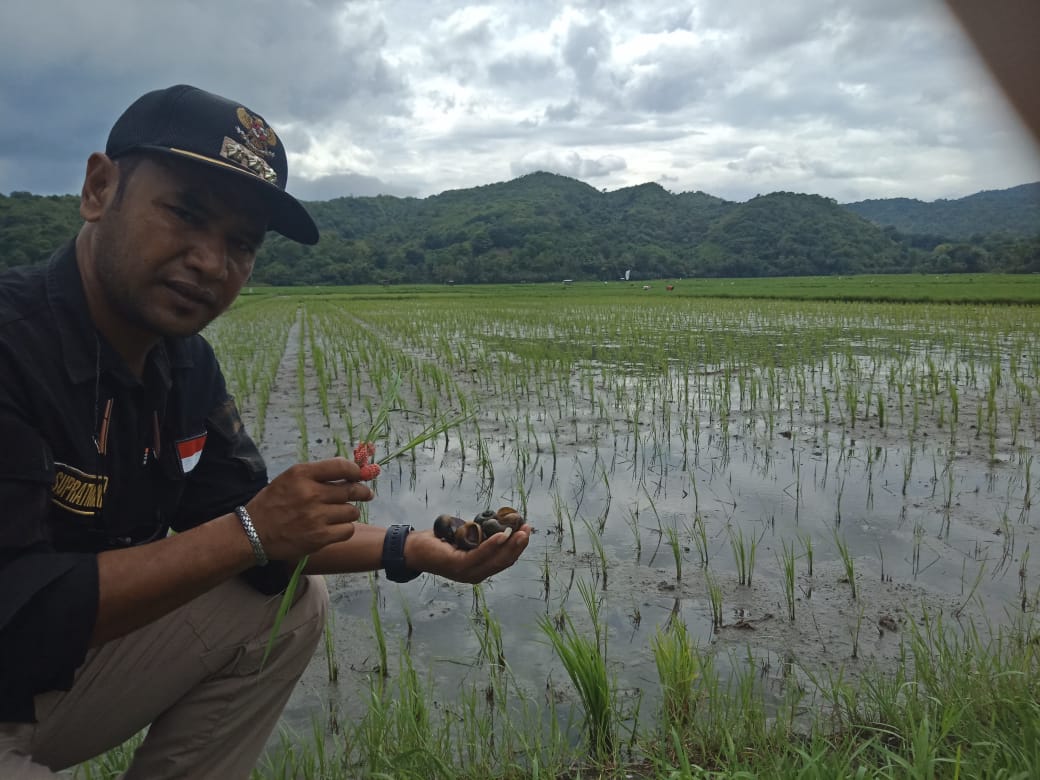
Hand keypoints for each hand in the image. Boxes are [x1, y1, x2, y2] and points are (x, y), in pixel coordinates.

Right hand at [244, 458, 373, 560]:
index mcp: (301, 474)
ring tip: (338, 514)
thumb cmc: (273, 504)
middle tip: (365, 494)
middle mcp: (310, 493)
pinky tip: (335, 527)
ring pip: (351, 512)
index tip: (360, 475)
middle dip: (361, 492)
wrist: (252, 534)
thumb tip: (351, 472)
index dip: (356, 471)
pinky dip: (344, 529)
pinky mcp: (319, 537)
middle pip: (351, 490)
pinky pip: (347, 530)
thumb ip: (317, 474)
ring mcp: (315, 517)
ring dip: (348, 513)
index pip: (341, 466)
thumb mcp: (290, 479)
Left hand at [405, 524, 531, 583]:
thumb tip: (497, 521)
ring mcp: (467, 573)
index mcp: (479, 569)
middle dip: (519, 545)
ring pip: (495, 560)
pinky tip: (502, 535)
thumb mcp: (464, 537)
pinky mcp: (458, 567)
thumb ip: (480, 535)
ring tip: (520, 531)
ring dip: (510, 545)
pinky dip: (492, 545)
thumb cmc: (438, 541)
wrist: (413, 549)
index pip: (504, 560)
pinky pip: (479, 556)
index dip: (518, 547)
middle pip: (504, 561)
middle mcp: (476, 575)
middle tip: (528, 529)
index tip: (527, 530)